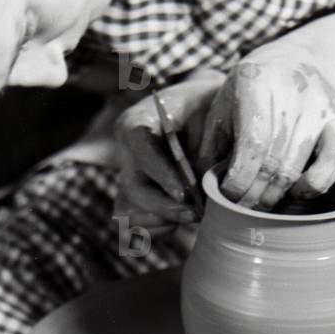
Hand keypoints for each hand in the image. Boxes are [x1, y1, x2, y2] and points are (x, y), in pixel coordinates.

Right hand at [114, 69, 225, 232]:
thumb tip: (202, 192)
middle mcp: (125, 152)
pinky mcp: (135, 196)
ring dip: (159, 221)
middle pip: (133, 191)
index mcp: (136, 123)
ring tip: (190, 217)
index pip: (142, 154)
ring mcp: (128, 176)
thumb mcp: (209, 117)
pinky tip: (181, 220)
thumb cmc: (208, 104)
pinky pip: (135, 225)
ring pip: (127, 213)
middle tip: (196, 214)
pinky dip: (157, 229)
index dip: (162, 178)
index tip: (184, 196)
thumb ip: (203, 152)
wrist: (202, 104)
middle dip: (164, 208)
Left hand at [198, 47, 334, 209]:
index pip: (250, 145)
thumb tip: (205, 187)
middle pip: (272, 161)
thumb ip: (211, 144)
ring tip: (261, 204)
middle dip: (254, 194)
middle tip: (242, 208)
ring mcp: (318, 105)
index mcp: (254, 82)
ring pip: (296, 167)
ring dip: (276, 194)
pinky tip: (297, 191)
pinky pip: (333, 161)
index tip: (228, 195)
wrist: (297, 61)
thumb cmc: (250, 92)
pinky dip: (314, 185)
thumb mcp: (223, 106)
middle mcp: (291, 91)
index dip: (238, 179)